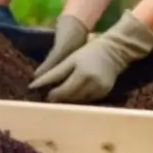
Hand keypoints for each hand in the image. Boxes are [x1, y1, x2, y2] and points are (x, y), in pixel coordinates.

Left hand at [30, 10, 152, 102]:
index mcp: (82, 74)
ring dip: (68, 100)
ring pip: (79, 101)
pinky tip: (72, 97)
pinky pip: (88, 100)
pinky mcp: (105, 93)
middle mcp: (92, 84)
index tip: (40, 95)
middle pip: (70, 98)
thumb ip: (56, 72)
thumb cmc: (88, 52)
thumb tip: (37, 82)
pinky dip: (79, 99)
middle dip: (58, 98)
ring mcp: (100, 90)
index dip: (51, 94)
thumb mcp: (71, 59)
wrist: (115, 51)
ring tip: (58, 98)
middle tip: (47, 97)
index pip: (62, 90)